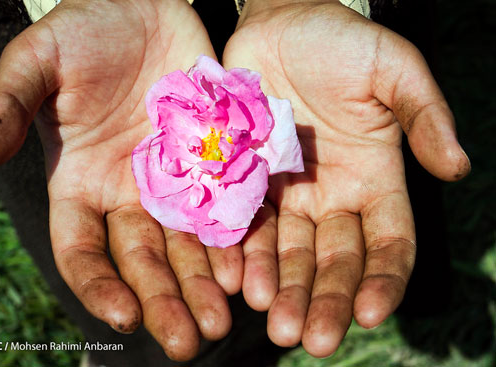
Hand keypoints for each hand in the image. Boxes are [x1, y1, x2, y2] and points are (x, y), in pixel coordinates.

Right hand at [0, 0, 235, 359]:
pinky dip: (236, 242)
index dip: (99, 286)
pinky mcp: (213, 162)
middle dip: (164, 301)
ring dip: (204, 284)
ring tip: (224, 319)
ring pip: (188, 246)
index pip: (83, 251)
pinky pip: (226, 209)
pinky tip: (250, 272)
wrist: (142, 5)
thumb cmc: (85, 30)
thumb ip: (8, 107)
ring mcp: (173, 182)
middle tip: (191, 341)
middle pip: (143, 261)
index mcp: (80, 184)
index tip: (125, 318)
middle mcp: (127, 194)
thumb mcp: (38, 61)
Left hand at [224, 0, 469, 356]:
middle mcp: (331, 195)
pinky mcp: (246, 180)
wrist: (279, 22)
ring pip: (287, 252)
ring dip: (281, 288)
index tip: (370, 312)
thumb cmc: (340, 41)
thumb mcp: (393, 70)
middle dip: (323, 299)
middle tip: (310, 339)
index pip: (387, 243)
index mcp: (375, 179)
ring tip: (273, 320)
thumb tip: (456, 168)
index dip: (383, 279)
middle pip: (332, 260)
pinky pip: (244, 224)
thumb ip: (424, 116)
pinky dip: (242, 254)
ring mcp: (288, 191)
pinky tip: (237, 281)